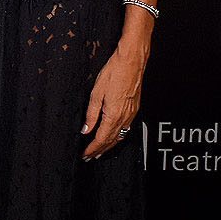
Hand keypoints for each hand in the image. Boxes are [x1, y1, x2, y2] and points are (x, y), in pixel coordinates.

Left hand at [80, 44, 146, 159]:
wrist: (132, 62)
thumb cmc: (115, 72)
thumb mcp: (96, 93)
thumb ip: (91, 114)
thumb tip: (86, 129)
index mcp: (113, 115)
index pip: (101, 138)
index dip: (93, 148)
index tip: (86, 154)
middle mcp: (124, 117)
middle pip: (111, 140)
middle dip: (100, 150)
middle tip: (90, 157)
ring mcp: (131, 114)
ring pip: (120, 136)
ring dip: (109, 146)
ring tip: (100, 151)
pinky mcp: (134, 109)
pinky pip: (126, 129)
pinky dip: (118, 137)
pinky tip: (114, 136)